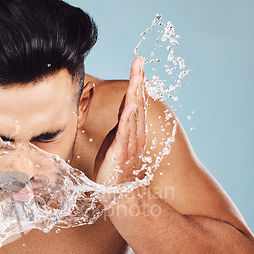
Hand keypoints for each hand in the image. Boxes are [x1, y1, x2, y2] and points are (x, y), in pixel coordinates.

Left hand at [95, 56, 147, 185]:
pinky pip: (125, 133)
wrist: (115, 193)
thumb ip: (123, 122)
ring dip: (136, 93)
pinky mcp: (120, 153)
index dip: (138, 81)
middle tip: (139, 60)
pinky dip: (129, 119)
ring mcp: (130, 143)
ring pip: (134, 114)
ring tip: (138, 75)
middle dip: (139, 80)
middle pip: (138, 102)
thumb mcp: (117, 138)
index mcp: (134, 130)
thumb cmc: (114, 166)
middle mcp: (136, 134)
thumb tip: (127, 105)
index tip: (138, 62)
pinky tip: (131, 105)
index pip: (137, 100)